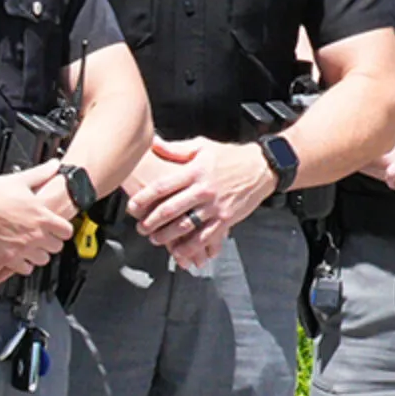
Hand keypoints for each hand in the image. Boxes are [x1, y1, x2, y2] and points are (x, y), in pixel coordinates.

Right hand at [0, 163, 77, 276]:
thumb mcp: (19, 180)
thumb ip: (40, 173)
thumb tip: (54, 165)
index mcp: (42, 215)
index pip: (66, 231)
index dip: (63, 230)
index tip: (58, 230)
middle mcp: (36, 234)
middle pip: (56, 247)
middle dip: (51, 243)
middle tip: (44, 239)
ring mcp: (23, 248)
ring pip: (43, 260)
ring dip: (39, 254)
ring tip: (32, 248)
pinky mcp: (9, 258)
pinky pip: (26, 269)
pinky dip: (24, 265)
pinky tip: (20, 257)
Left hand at [131, 137, 276, 271]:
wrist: (261, 168)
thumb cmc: (231, 157)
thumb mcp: (202, 146)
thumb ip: (176, 149)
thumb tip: (153, 143)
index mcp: (194, 171)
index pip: (162, 187)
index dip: (144, 199)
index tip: (132, 207)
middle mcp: (203, 190)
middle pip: (170, 209)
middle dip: (151, 222)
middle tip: (140, 227)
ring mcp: (215, 206)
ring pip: (185, 226)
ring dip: (166, 236)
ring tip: (155, 238)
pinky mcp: (225, 219)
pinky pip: (204, 237)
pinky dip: (190, 247)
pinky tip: (179, 252)